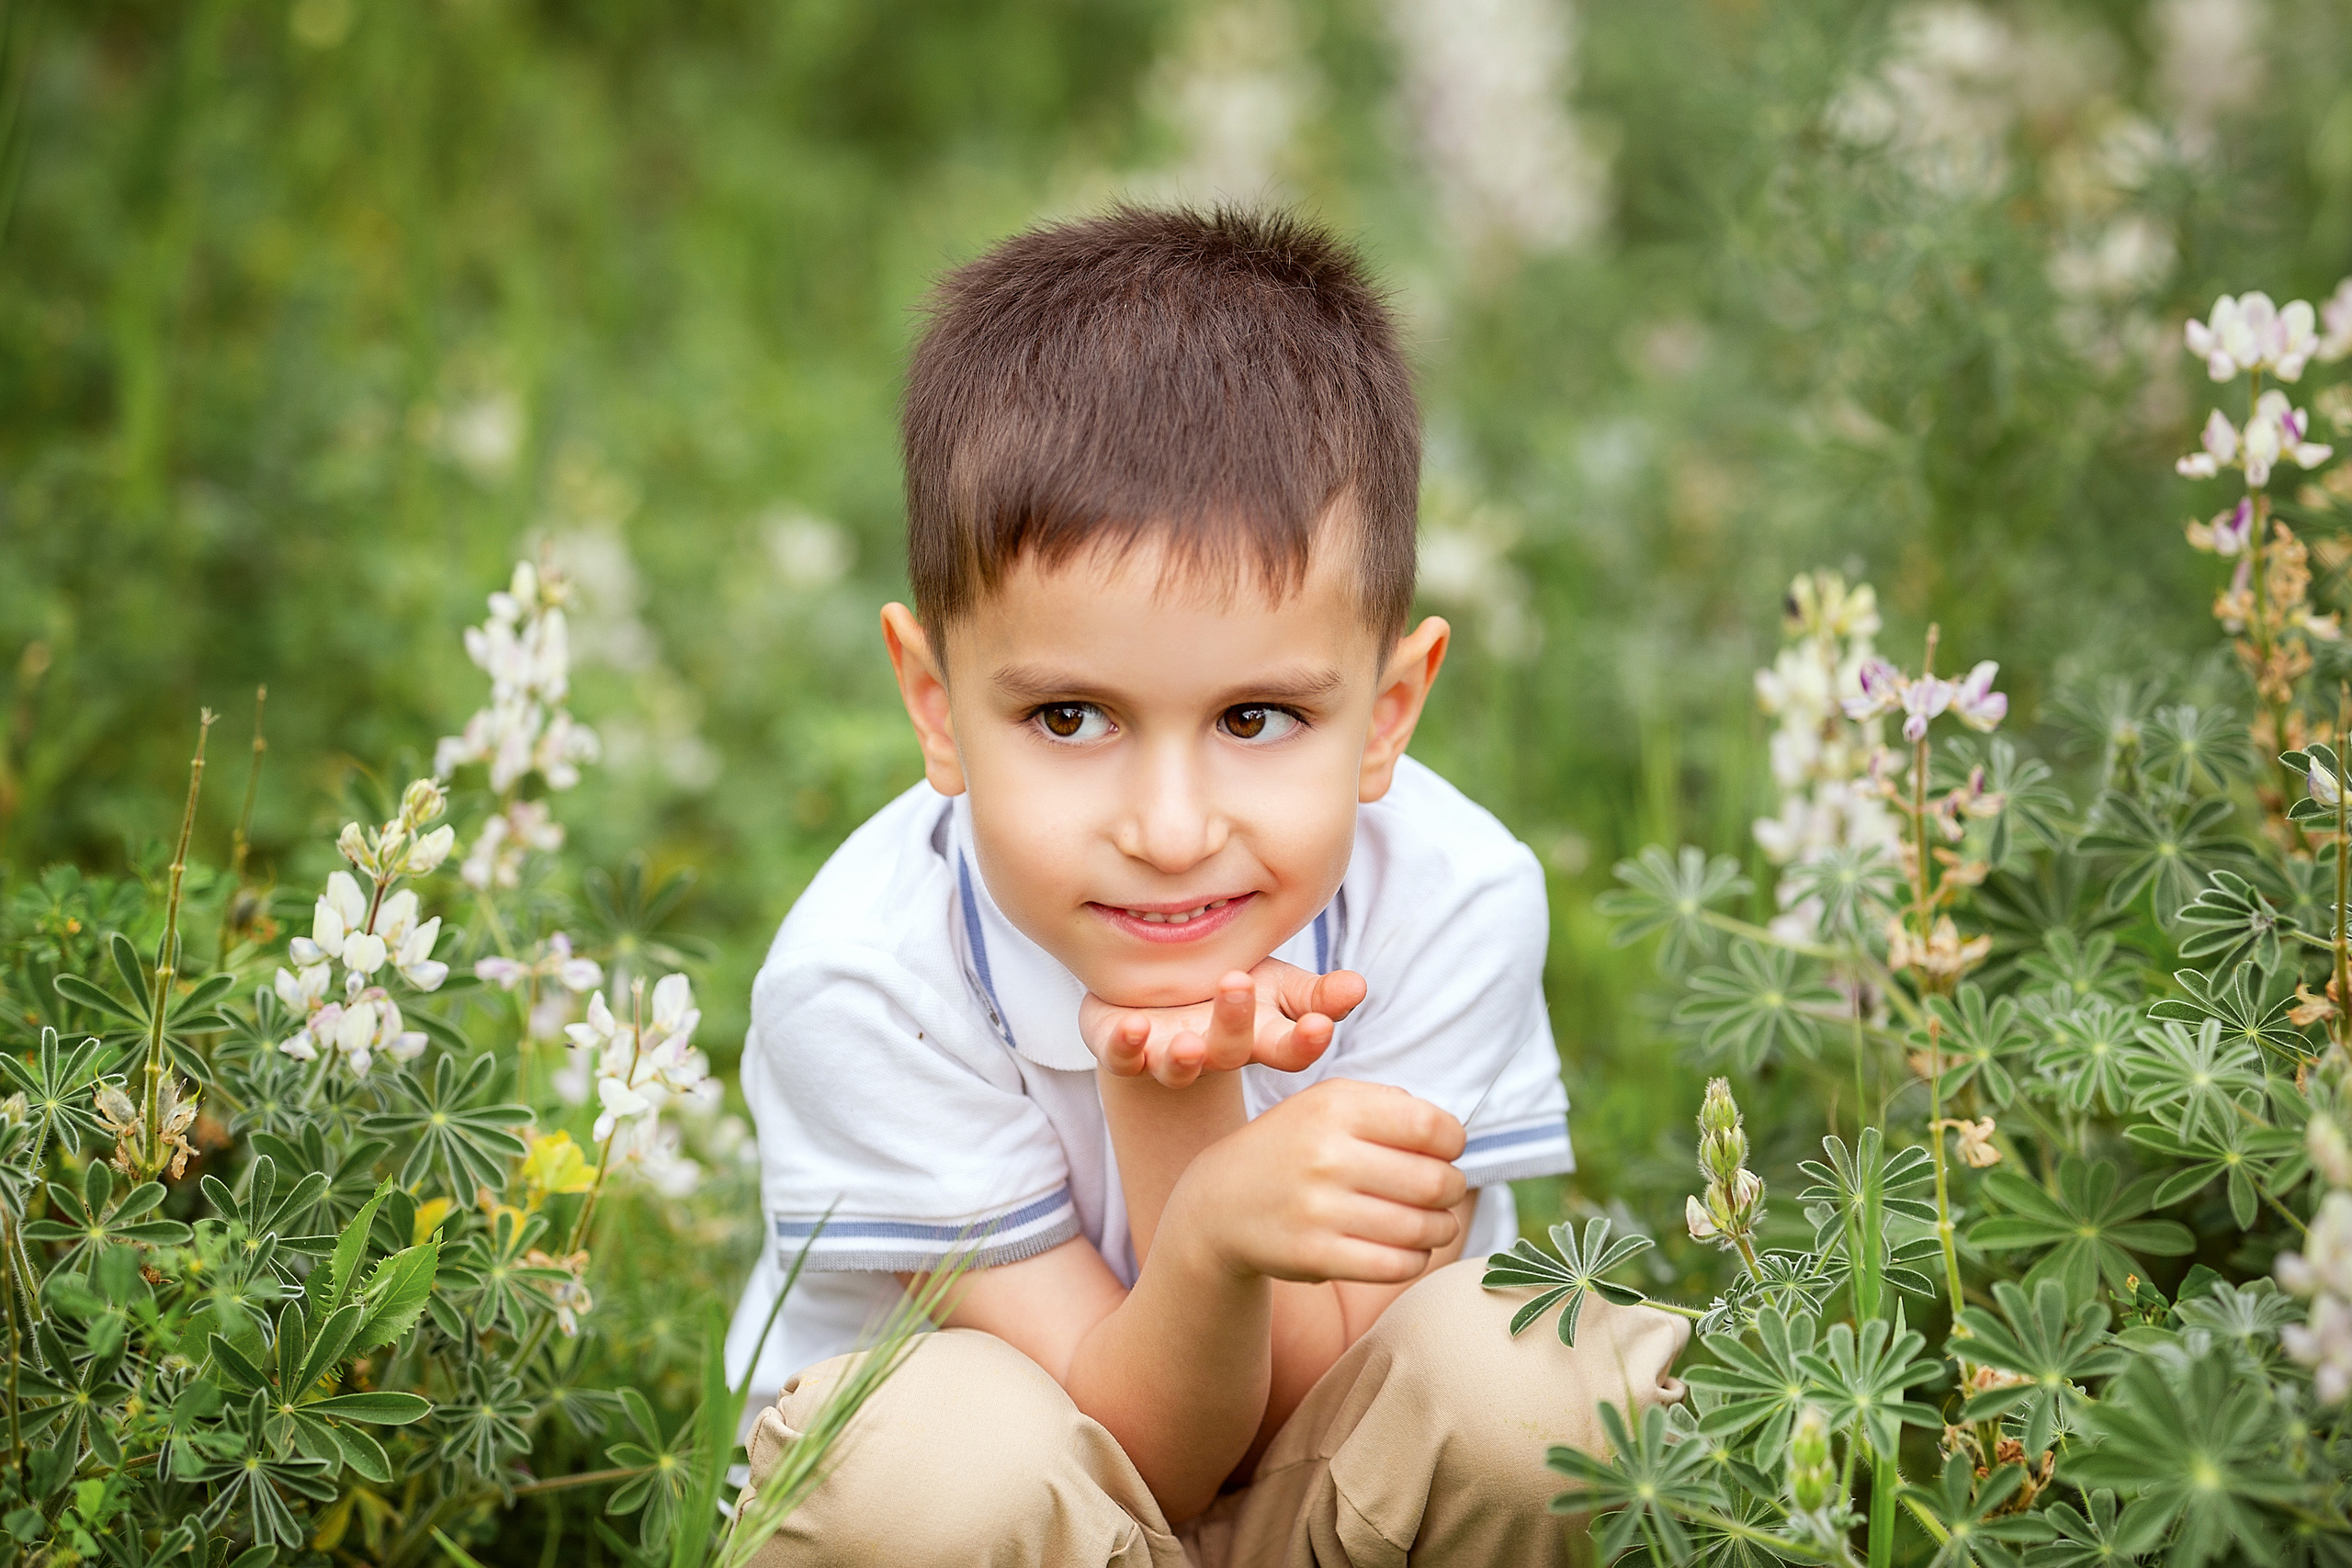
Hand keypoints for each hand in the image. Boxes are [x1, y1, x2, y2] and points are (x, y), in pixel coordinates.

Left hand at [1081, 959, 1367, 1086]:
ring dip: (1183, 1058)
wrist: (1157, 999)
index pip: (1290, 1049)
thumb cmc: (1229, 991)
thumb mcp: (1277, 986)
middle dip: (1235, 1024)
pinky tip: (1133, 1028)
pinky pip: (1122, 1057)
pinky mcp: (1123, 1051)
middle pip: (1230, 1051)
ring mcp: (1169, 1056)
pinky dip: (1125, 1046)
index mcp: (1259, 1037)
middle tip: (1238, 984)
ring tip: (1188, 1041)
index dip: (1306, 1042)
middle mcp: (1215, 1053)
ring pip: (1178, 1066)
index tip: (1321, 1025)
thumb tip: (1359, 986)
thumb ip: (1317, 993)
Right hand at [1171, 1078, 1466, 1285]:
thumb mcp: (1326, 1102)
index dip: (1454, 1142)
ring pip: (1421, 1228)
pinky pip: (1396, 1265)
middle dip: (1452, 1189)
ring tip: (1434, 1223)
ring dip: (1440, 1228)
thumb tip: (1449, 1134)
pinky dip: (1416, 1259)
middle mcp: (1326, 1156)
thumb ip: (1388, 1104)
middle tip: (1444, 1191)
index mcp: (1335, 1108)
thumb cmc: (1293, 1147)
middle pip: (1434, 1181)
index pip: (1431, 1126)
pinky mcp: (1314, 1256)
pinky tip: (1409, 1249)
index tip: (1447, 1151)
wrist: (1220, 1203)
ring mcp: (1318, 1209)